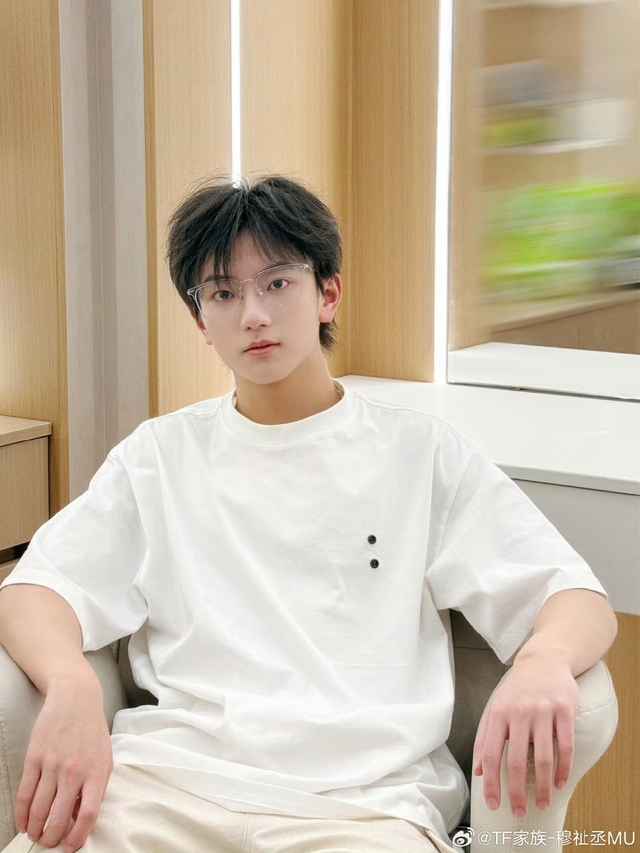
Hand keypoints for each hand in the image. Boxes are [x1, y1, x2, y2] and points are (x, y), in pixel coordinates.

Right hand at [15, 676, 112, 852]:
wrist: (76, 699)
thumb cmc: (92, 732)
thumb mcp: (104, 759)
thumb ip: (96, 788)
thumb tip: (79, 817)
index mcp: (96, 772)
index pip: (88, 814)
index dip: (78, 837)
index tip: (71, 846)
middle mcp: (74, 771)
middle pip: (58, 818)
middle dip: (51, 838)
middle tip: (49, 843)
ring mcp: (52, 765)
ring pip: (39, 810)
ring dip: (35, 830)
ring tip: (36, 836)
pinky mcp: (34, 758)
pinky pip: (25, 794)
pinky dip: (23, 814)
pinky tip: (24, 823)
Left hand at [472, 655, 579, 818]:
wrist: (543, 660)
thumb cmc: (517, 690)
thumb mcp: (496, 707)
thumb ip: (486, 738)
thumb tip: (479, 771)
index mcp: (498, 714)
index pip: (490, 754)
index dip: (491, 783)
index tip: (493, 804)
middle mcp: (519, 712)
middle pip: (516, 761)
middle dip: (516, 792)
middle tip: (520, 812)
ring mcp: (543, 711)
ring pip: (543, 758)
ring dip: (542, 786)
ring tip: (542, 803)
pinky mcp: (565, 710)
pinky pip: (565, 746)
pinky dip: (563, 769)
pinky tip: (559, 784)